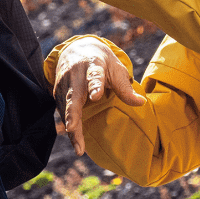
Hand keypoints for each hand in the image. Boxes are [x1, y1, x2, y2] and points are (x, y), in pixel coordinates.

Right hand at [52, 37, 145, 155]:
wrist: (77, 50)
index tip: (96, 96)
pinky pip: (63, 114)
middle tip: (72, 129)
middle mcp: (74, 75)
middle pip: (73, 97)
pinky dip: (70, 129)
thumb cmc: (101, 62)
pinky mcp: (58, 94)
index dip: (94, 86)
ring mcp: (64, 85)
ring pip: (66, 109)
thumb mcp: (115, 69)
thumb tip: (141, 103)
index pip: (93, 76)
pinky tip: (77, 143)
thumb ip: (125, 87)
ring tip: (79, 148)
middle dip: (72, 115)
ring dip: (72, 129)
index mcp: (92, 65)